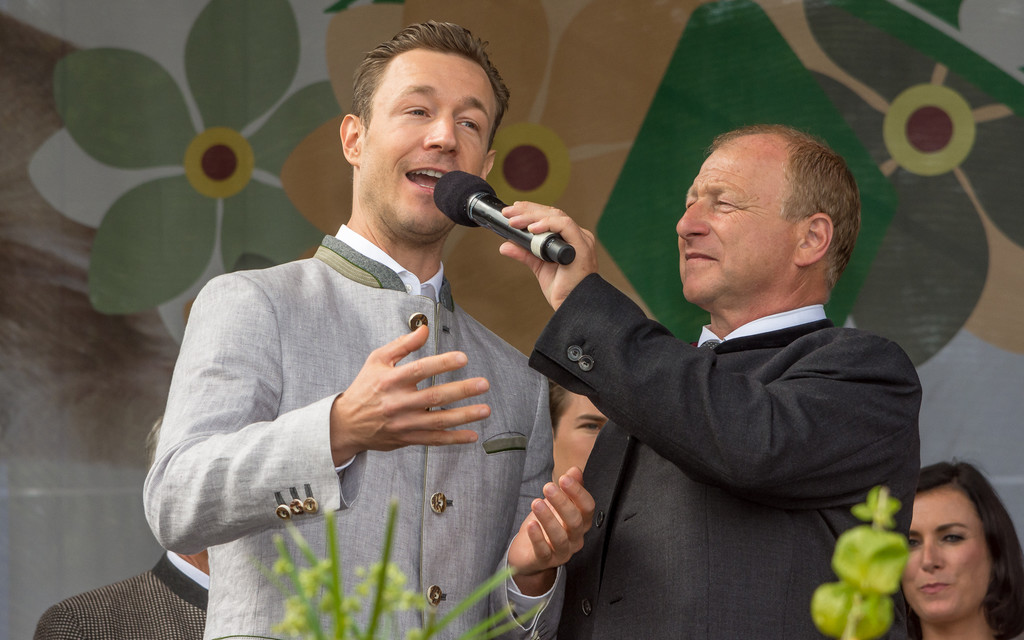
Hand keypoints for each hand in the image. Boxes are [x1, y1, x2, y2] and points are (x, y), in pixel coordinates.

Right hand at [328, 325, 489, 464]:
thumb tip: (425, 329)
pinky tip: (472, 435)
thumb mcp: (377, 360)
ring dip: (464, 416)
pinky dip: (454, 438)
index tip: (463, 358)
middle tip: (483, 384)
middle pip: (434, 397)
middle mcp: (398, 402)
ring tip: (485, 410)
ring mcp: (404, 423)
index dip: (443, 363)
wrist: (346, 424)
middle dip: (461, 390)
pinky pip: (434, 440)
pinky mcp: (407, 438)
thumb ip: (402, 344)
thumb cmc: (365, 388)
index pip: (420, 369)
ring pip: (438, 421)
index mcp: (391, 380)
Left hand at [497, 202, 597, 309]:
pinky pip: (565, 225)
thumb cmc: (563, 290)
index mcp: (569, 239)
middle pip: (551, 213)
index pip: (549, 217)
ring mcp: (581, 239)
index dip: (530, 211)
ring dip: (532, 216)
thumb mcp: (538, 266)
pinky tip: (532, 228)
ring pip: (556, 215)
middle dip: (527, 210)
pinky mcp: (582, 245)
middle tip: (508, 213)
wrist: (572, 306)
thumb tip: (504, 245)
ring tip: (514, 221)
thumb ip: (524, 253)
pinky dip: (547, 224)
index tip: (513, 211)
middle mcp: (576, 236)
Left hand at [508, 466, 594, 595]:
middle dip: (562, 503)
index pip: (587, 507)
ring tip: (536, 503)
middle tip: (548, 488)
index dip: (578, 493)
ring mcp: (562, 552)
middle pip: (575, 522)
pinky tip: (531, 524)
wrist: (529, 552)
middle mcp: (575, 538)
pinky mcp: (545, 561)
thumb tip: (574, 470)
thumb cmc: (547, 524)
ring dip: (549, 519)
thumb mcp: (557, 503)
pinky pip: (543, 552)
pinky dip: (537, 538)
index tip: (564, 478)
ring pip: (560, 538)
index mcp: (581, 522)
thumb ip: (568, 488)